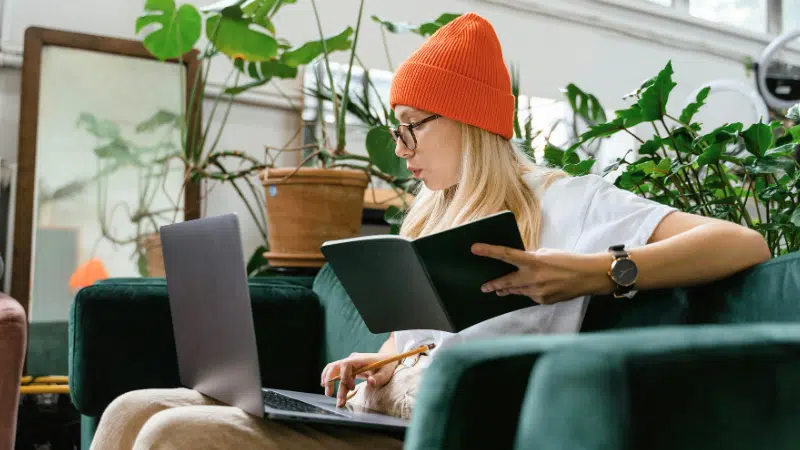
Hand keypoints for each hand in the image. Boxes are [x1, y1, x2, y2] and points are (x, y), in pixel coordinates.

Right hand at [321, 352, 398, 406]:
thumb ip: (378, 378)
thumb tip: (370, 382)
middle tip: (330, 395)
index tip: (351, 387)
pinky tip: (326, 386)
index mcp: (360, 359)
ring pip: (333, 369)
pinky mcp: (349, 368)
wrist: (387, 359)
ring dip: (328, 380)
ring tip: (328, 394)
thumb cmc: (387, 366)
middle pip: (336, 366)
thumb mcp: (386, 373)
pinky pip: (336, 371)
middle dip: (331, 380)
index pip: (345, 364)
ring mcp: (349, 363)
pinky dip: (329, 377)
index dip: (345, 376)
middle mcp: (352, 360)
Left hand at [471, 243, 613, 304]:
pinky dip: (529, 291)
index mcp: (534, 261)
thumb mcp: (547, 254)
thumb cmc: (568, 260)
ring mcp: (538, 292)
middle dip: (493, 284)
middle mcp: (533, 278)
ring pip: (517, 291)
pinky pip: (530, 296)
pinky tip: (534, 288)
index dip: (489, 251)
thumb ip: (531, 258)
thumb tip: (518, 263)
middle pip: (506, 281)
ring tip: (499, 289)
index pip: (506, 254)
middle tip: (483, 287)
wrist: (589, 276)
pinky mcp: (543, 301)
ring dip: (508, 289)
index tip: (474, 249)